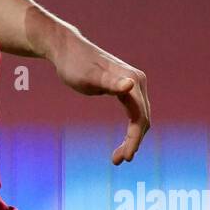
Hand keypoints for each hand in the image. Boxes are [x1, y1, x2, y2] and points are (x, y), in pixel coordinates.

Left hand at [46, 24, 150, 163]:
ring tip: (118, 157)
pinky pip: (133, 112)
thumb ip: (109, 82)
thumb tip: (130, 85)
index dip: (134, 139)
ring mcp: (133, 84)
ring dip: (133, 138)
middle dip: (133, 141)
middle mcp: (137, 82)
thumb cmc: (74, 64)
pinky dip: (130, 129)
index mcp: (132, 80)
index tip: (126, 158)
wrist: (66, 49)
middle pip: (143, 118)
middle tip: (118, 161)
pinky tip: (123, 142)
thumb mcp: (88, 77)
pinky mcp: (125, 87)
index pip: (140, 116)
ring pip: (140, 117)